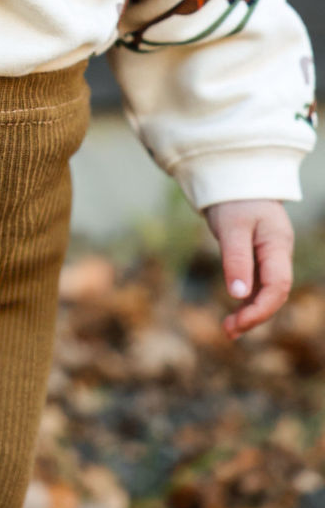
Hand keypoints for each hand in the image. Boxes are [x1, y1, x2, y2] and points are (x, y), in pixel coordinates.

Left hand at [202, 198, 292, 338]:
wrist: (235, 176)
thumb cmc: (234, 198)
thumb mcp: (231, 227)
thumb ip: (236, 259)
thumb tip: (238, 295)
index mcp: (278, 245)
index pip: (278, 286)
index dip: (262, 309)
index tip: (239, 323)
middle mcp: (279, 253)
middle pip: (275, 293)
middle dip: (255, 315)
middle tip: (228, 331)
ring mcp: (271, 255)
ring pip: (266, 290)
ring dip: (250, 311)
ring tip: (228, 329)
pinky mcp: (259, 256)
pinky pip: (257, 282)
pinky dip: (246, 298)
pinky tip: (234, 311)